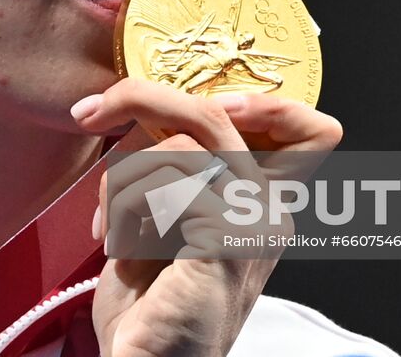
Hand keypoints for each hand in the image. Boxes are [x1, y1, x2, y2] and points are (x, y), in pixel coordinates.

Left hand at [70, 79, 342, 356]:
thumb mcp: (162, 217)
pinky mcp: (228, 242)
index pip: (310, 129)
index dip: (265, 101)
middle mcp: (272, 211)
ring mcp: (256, 226)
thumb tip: (144, 101)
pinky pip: (167, 180)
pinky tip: (116, 244)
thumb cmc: (148, 304)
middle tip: (91, 113)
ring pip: (181, 139)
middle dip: (144, 98)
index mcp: (262, 202)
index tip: (192, 102)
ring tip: (107, 223)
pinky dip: (124, 203)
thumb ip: (174, 163)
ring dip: (122, 175)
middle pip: (226, 109)